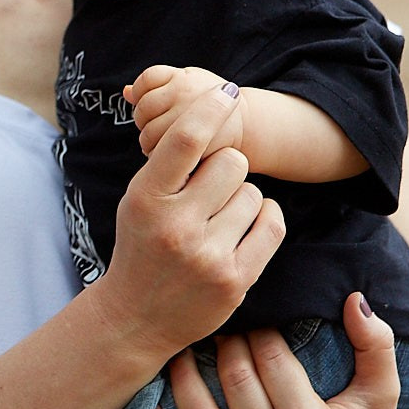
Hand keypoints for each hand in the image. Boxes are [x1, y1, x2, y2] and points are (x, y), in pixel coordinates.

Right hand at [95, 81, 284, 361]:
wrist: (136, 316)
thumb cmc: (141, 246)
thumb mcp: (139, 201)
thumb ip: (169, 166)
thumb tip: (210, 112)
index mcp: (147, 199)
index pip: (185, 140)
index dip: (210, 108)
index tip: (226, 92)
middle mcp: (177, 225)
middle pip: (231, 162)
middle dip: (226, 169)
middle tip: (209, 188)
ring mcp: (208, 255)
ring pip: (254, 194)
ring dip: (241, 200)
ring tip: (218, 219)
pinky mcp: (236, 279)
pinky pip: (272, 223)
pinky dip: (263, 219)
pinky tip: (244, 227)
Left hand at [128, 65, 241, 157]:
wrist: (244, 125)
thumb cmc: (209, 104)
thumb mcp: (186, 84)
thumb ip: (154, 87)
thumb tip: (126, 92)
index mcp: (182, 77)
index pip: (145, 81)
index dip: (141, 95)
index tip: (151, 107)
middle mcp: (185, 94)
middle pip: (143, 109)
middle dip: (144, 120)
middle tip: (156, 128)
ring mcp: (191, 117)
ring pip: (149, 133)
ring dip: (150, 141)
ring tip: (164, 143)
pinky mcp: (196, 142)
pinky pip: (163, 154)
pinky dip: (161, 157)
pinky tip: (172, 155)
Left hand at [149, 292, 407, 408]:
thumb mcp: (382, 394)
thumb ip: (375, 345)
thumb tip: (353, 300)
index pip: (271, 362)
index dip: (260, 332)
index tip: (255, 319)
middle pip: (235, 383)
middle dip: (225, 346)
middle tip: (222, 328)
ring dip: (184, 379)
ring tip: (182, 350)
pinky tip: (152, 406)